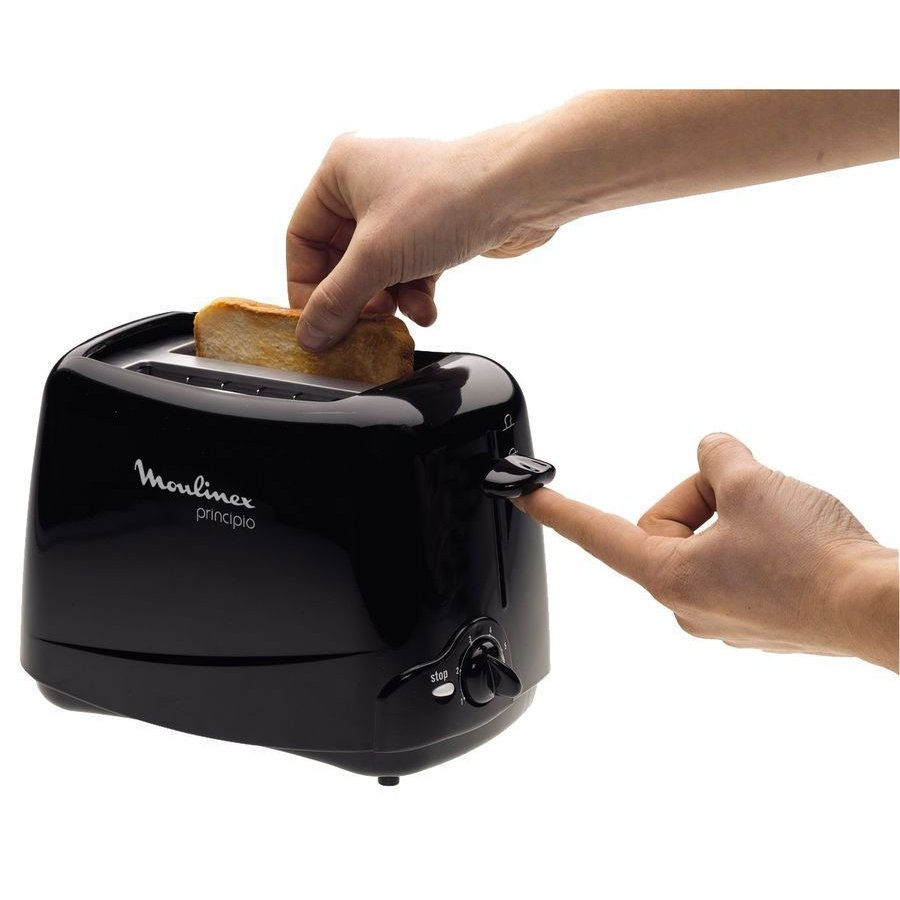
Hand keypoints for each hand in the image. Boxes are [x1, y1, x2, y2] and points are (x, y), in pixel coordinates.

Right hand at [286, 129, 556, 348]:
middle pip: (341, 258)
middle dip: (355, 297)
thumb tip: (311, 334)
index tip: (316, 322)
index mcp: (341, 171)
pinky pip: (410, 270)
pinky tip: (427, 309)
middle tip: (360, 326)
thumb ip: (337, 301)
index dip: (306, 285)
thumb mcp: (376, 258)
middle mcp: (369, 183)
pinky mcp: (435, 228)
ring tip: (400, 317)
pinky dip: (415, 293)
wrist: (520, 192)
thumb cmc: (447, 198)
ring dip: (388, 300)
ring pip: (377, 269)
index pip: (302, 238)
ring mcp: (405, 206)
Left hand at [515, 433, 898, 670]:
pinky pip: (739, 560)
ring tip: (782, 522)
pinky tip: (793, 543)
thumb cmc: (814, 558)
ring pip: (708, 540)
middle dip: (704, 496)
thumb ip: (718, 456)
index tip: (523, 498)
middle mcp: (688, 605)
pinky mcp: (758, 618)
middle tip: (747, 491)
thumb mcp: (752, 483)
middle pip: (668, 525)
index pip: (596, 534)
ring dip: (736, 516)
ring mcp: (724, 616)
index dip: (556, 511)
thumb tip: (714, 452)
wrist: (878, 608)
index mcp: (669, 577)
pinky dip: (758, 538)